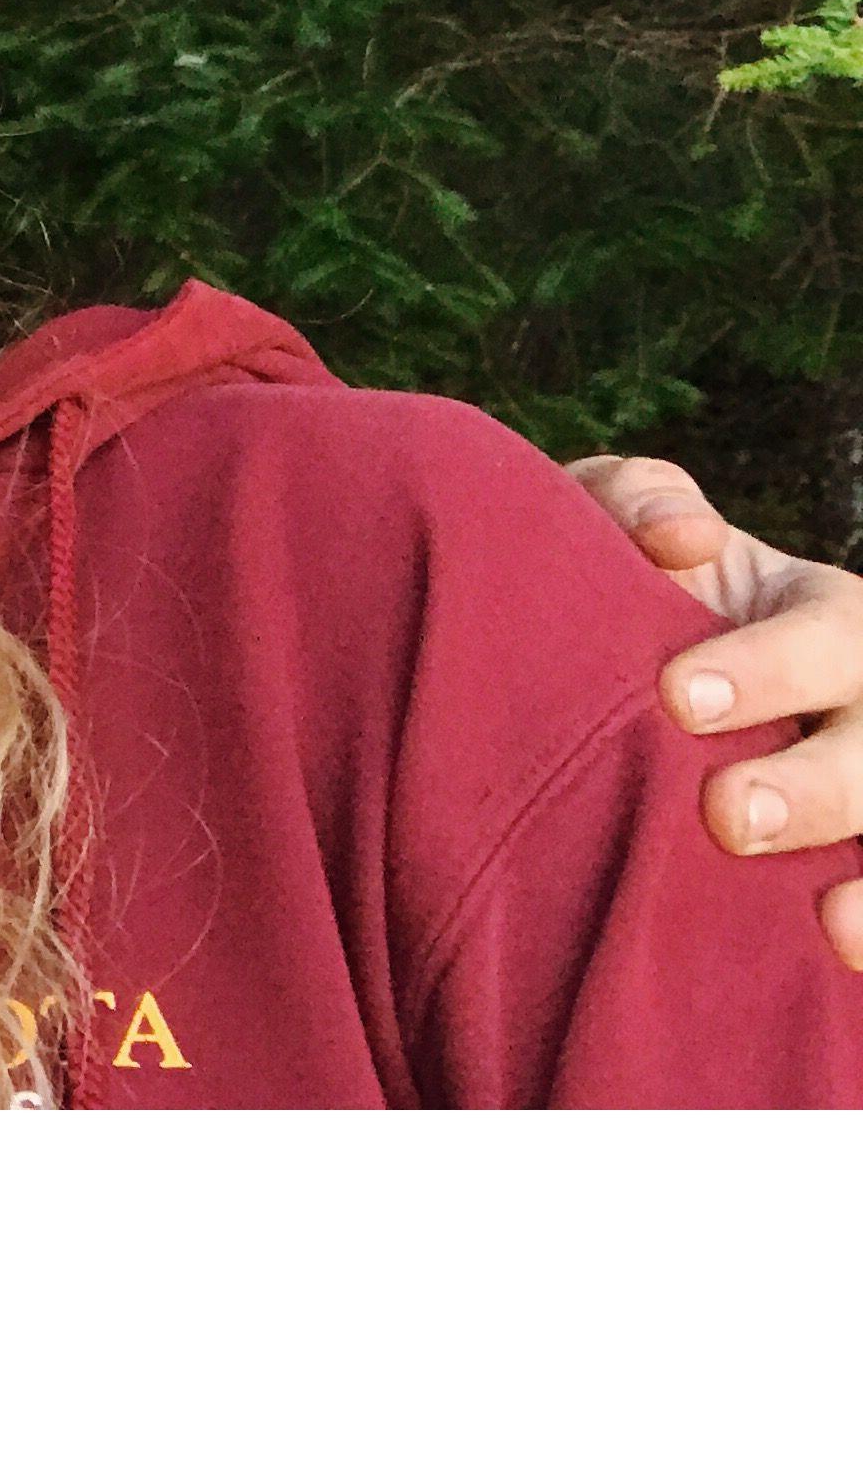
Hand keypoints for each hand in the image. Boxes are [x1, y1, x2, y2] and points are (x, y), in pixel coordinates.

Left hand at [569, 452, 862, 971]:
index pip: (824, 637)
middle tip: (728, 816)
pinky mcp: (860, 857)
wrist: (619, 685)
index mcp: (824, 617)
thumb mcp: (620, 525)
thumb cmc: (627, 590)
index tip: (676, 698)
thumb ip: (637, 502)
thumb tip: (686, 537)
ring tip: (832, 923)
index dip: (764, 669)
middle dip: (816, 786)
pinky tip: (847, 954)